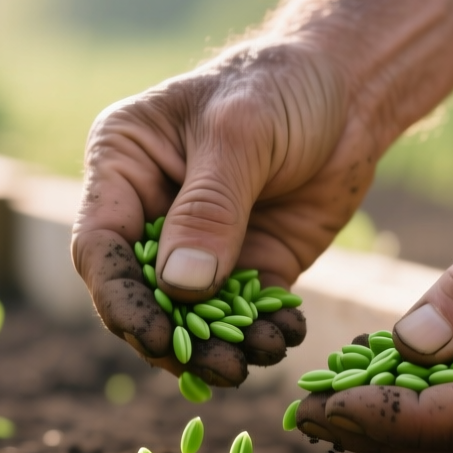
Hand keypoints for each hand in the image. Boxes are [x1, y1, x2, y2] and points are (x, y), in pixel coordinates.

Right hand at [69, 0, 452, 387]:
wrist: (351, 87)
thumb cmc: (279, 86)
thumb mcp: (241, 134)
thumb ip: (209, 208)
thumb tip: (179, 286)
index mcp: (123, 168)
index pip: (102, 247)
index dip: (121, 298)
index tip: (156, 336)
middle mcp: (150, 212)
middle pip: (141, 294)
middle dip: (173, 336)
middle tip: (213, 366)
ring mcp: (199, 245)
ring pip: (191, 316)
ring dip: (218, 346)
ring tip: (253, 360)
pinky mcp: (248, 266)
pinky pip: (244, 314)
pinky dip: (260, 333)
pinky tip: (285, 335)